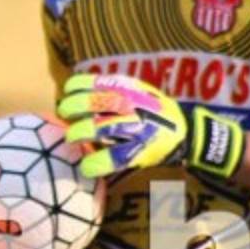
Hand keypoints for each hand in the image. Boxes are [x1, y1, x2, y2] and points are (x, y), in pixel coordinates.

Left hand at [57, 73, 244, 178]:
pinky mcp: (139, 151)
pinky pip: (114, 158)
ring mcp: (135, 128)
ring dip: (79, 132)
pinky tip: (86, 166)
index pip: (93, 82)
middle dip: (71, 108)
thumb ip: (108, 90)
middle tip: (65, 115)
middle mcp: (131, 105)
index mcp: (127, 89)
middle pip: (93, 102)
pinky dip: (96, 163)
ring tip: (71, 137)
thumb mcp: (134, 91)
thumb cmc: (149, 111)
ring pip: (99, 128)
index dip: (74, 88)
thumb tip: (71, 93)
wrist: (184, 132)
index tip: (67, 94)